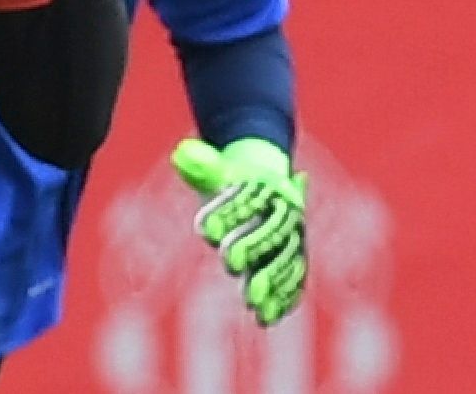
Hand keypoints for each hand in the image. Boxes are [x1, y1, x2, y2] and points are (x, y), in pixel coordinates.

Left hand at [172, 137, 307, 325]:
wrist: (264, 180)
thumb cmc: (233, 176)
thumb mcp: (216, 167)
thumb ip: (200, 165)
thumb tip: (180, 157)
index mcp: (268, 184)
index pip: (246, 197)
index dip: (226, 213)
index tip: (207, 231)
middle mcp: (285, 211)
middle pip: (271, 230)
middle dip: (252, 247)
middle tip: (230, 262)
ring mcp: (293, 237)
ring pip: (285, 259)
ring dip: (271, 282)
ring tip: (254, 304)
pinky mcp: (294, 259)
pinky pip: (294, 279)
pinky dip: (283, 298)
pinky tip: (268, 318)